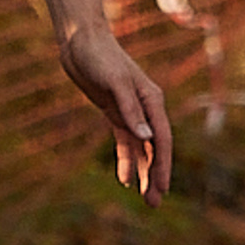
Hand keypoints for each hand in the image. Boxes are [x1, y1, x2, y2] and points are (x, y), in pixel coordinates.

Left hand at [60, 24, 172, 203]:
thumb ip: (130, 110)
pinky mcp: (115, 112)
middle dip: (156, 176)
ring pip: (141, 149)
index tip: (163, 188)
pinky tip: (124, 180)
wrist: (80, 41)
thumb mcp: (114, 82)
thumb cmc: (99, 56)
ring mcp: (131, 112)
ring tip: (144, 198)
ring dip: (143, 172)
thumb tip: (146, 137)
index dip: (163, 165)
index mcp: (152, 100)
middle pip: (154, 148)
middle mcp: (146, 108)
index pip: (161, 139)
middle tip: (154, 203)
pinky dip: (126, 160)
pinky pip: (125, 142)